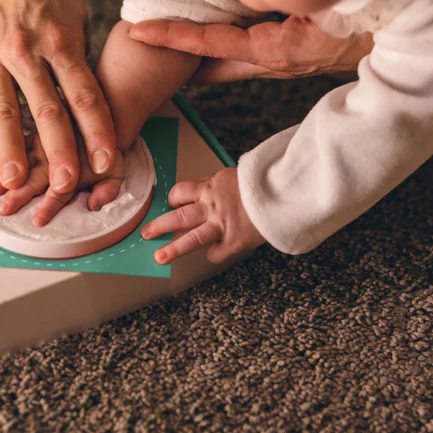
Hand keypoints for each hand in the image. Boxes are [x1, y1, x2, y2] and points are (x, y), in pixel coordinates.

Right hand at [0, 0, 117, 197]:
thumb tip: (88, 110)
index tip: (107, 161)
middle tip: (63, 184)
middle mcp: (25, 49)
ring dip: (7, 147)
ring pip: (1, 108)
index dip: (97, 130)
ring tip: (11, 179)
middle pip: (45, 108)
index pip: (83, 94)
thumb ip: (77, 61)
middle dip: (56, 149)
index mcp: (60, 39)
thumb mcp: (78, 17)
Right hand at [0, 131, 127, 226]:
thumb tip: (95, 205)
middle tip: (4, 209)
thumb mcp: (116, 171)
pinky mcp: (35, 133)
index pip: (61, 193)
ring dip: (5, 176)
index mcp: (75, 170)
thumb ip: (108, 190)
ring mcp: (43, 145)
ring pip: (21, 160)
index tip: (36, 220)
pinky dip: (1, 148)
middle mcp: (56, 157)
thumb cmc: (106, 150)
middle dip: (19, 195)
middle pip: (36, 179)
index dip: (49, 207)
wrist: (105, 115)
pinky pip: (16, 139)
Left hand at [127, 16, 372, 83]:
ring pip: (223, 59)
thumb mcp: (320, 1)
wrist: (395, 27)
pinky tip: (203, 28)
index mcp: (275, 49)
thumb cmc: (361, 12)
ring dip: (193, 48)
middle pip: (208, 63)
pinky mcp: (285, 55)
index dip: (174, 37)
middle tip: (136, 42)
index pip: (212, 43)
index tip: (141, 31)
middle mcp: (271, 60)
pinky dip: (217, 42)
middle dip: (174, 55)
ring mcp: (278, 61)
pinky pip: (241, 51)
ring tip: (158, 33)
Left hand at [141, 167, 264, 264]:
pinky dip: (213, 253)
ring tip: (159, 257)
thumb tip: (204, 192)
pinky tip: (213, 252)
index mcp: (212, 186)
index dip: (174, 199)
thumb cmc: (264, 182)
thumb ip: (218, 185)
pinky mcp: (235, 240)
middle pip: (179, 216)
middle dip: (160, 225)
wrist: (286, 192)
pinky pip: (216, 252)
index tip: (170, 205)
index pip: (182, 192)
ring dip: (174, 249)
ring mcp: (222, 225)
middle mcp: (212, 206)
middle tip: (146, 233)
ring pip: (191, 238)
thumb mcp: (236, 175)